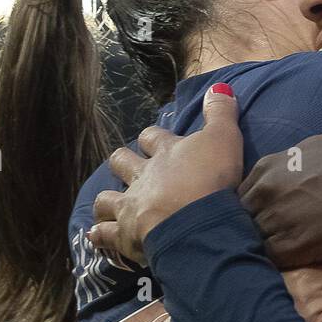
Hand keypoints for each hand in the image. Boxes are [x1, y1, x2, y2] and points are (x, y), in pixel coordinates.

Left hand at [90, 82, 241, 265]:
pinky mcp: (124, 235)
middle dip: (123, 162)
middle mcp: (143, 177)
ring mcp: (130, 206)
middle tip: (128, 167)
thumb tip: (219, 86)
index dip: (152, 137)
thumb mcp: (225, 138)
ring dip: (107, 200)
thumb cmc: (211, 179)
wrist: (193, 224)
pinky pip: (104, 234)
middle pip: (122, 162)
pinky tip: (96, 235)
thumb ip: (221, 113)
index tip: (154, 140)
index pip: (152, 137)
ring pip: (107, 199)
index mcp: (166, 153)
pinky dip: (100, 234)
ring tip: (110, 204)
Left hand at [240, 135, 321, 269]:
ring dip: (260, 251)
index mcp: (267, 168)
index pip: (237, 197)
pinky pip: (271, 260)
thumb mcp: (312, 149)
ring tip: (272, 258)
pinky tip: (286, 267)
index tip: (259, 222)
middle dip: (249, 231)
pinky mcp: (294, 246)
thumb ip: (286, 166)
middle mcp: (266, 191)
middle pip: (240, 221)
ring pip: (253, 242)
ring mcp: (278, 219)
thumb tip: (278, 175)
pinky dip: (275, 265)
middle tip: (264, 243)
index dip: (249, 212)